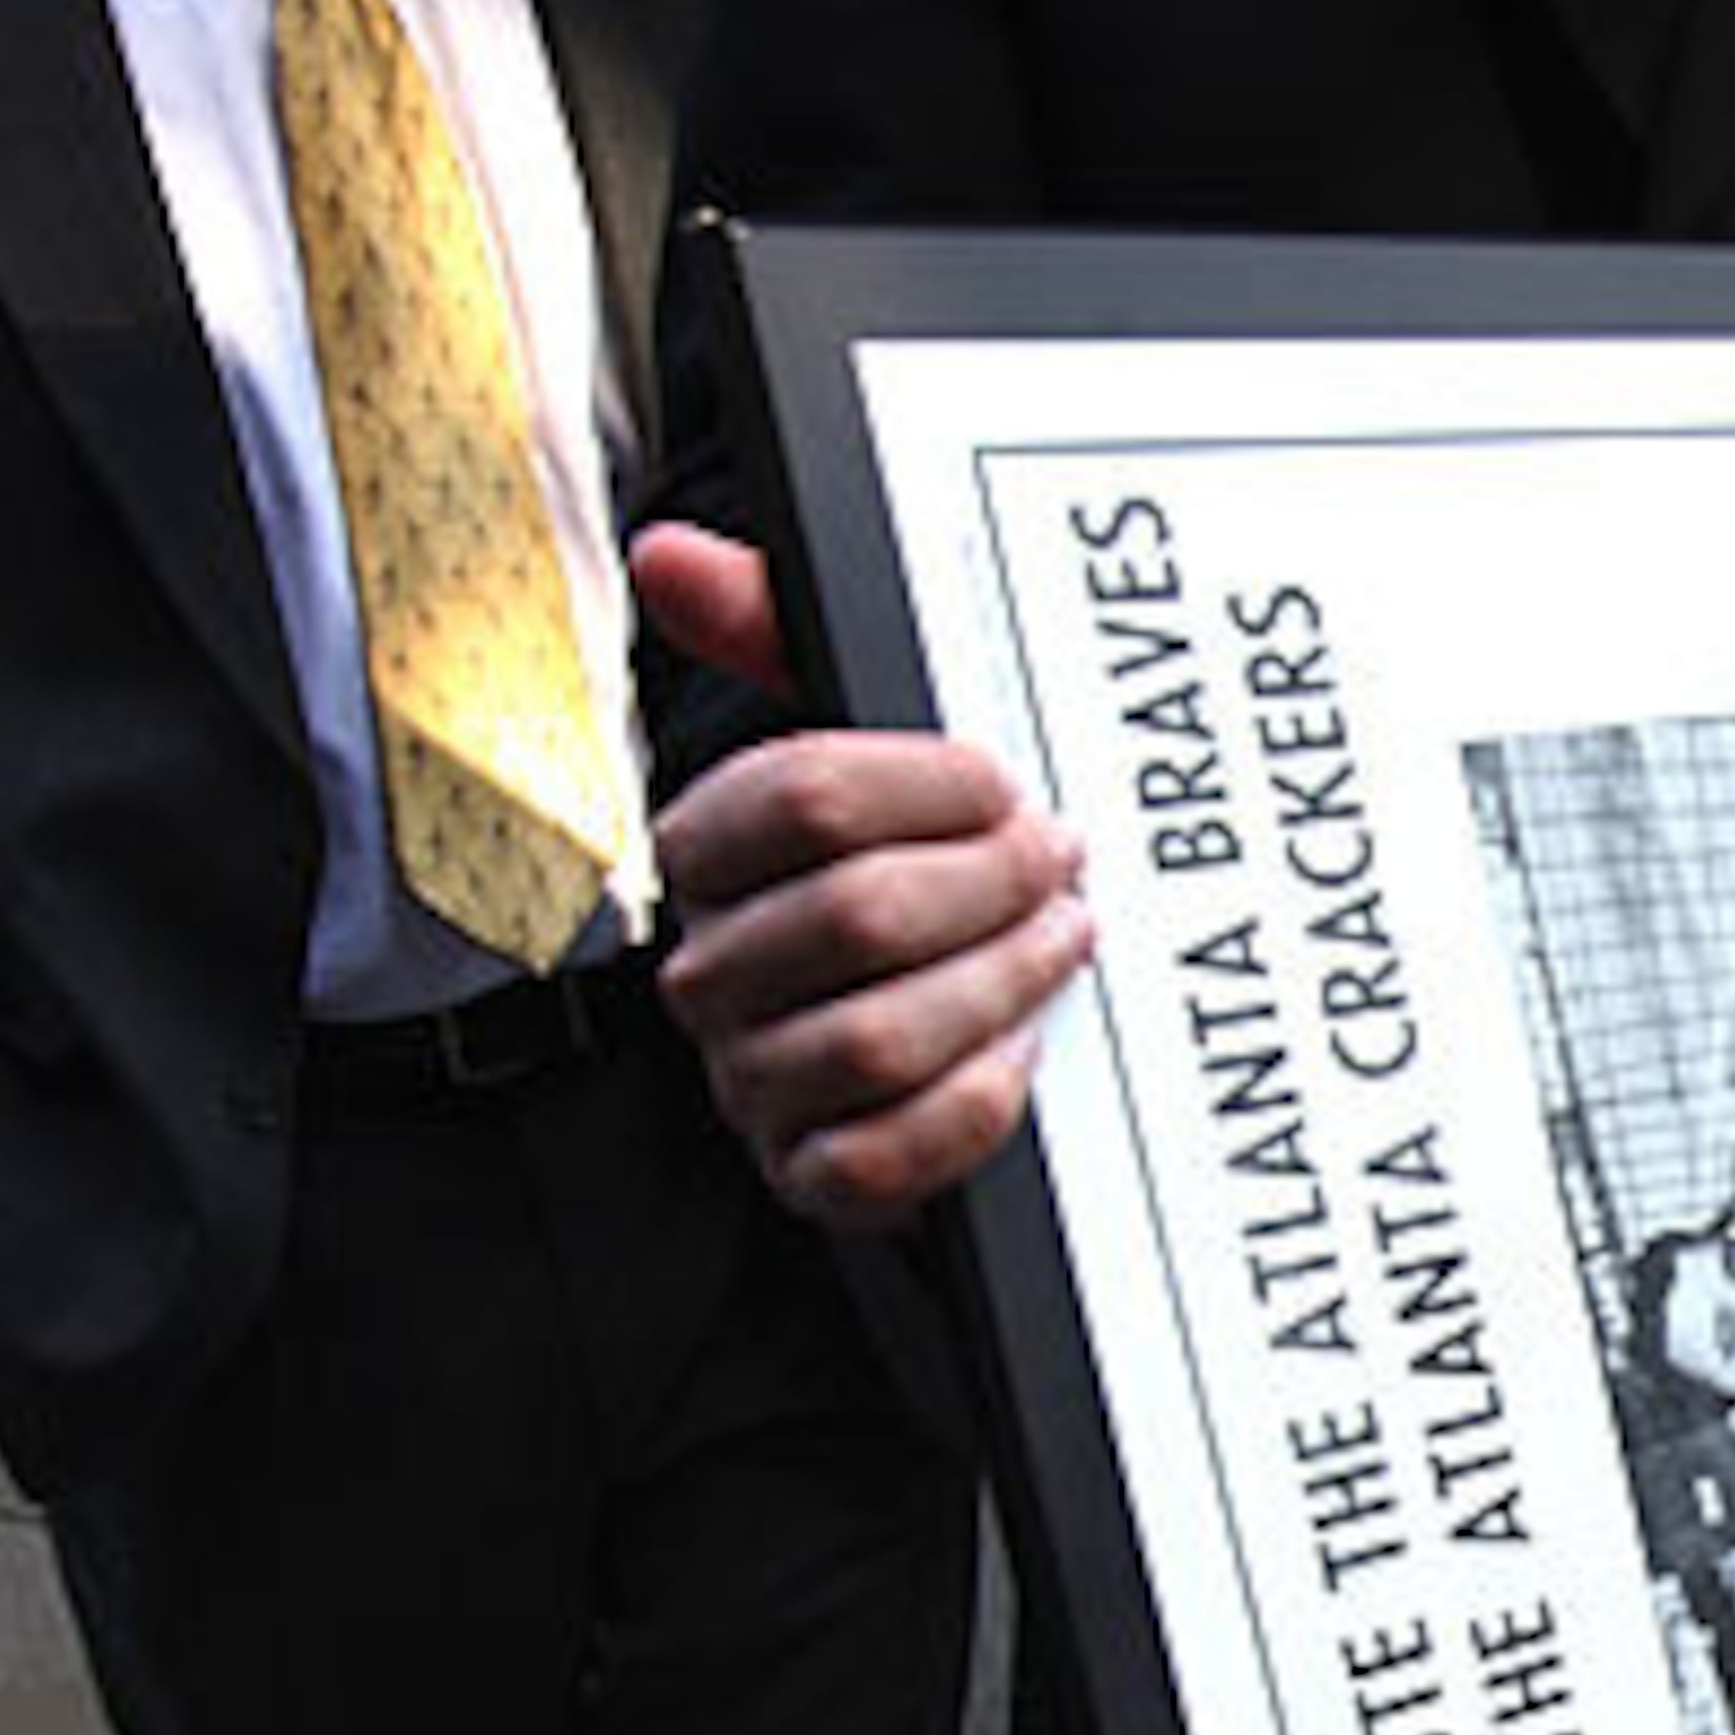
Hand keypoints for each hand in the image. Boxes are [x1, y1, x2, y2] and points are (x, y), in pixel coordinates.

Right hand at [634, 524, 1093, 1228]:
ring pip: (874, 1041)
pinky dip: (972, 1103)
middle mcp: (712, 975)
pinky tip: (1022, 1053)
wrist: (944, 1050)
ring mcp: (754, 1087)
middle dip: (988, 886)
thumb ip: (779, 635)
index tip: (1008, 781)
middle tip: (1065, 863)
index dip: (931, 785)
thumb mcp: (867, 754)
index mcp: (709, 856)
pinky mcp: (813, 1182)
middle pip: (854, 915)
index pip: (801, 797)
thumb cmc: (911, 879)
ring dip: (999, 985)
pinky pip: (887, 1158)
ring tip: (1066, 942)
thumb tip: (667, 552)